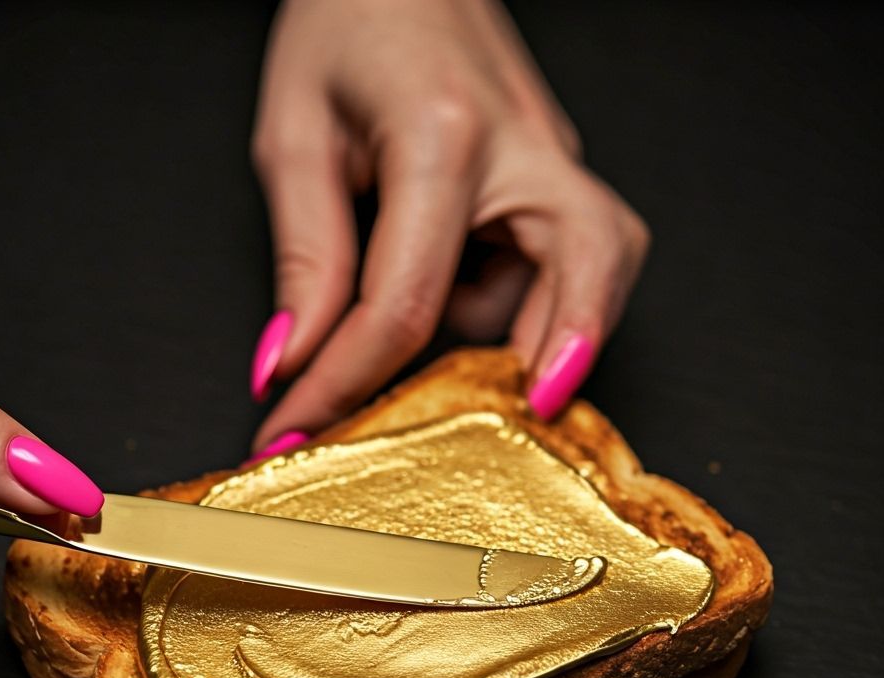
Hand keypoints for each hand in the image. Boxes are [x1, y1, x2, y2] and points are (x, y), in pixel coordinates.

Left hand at [248, 0, 649, 453]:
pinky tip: (463, 281)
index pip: (404, 304)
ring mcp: (551, 156)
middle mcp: (523, 147)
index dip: (345, 385)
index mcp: (444, 135)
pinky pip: (563, 256)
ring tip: (463, 347)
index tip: (299, 430)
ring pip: (591, 266)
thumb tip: (292, 365)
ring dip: (541, 324)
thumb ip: (306, 260)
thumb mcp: (297, 136)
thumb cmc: (347, 20)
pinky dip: (524, 293)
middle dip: (561, 355)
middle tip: (517, 418)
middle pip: (587, 268)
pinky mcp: (554, 170)